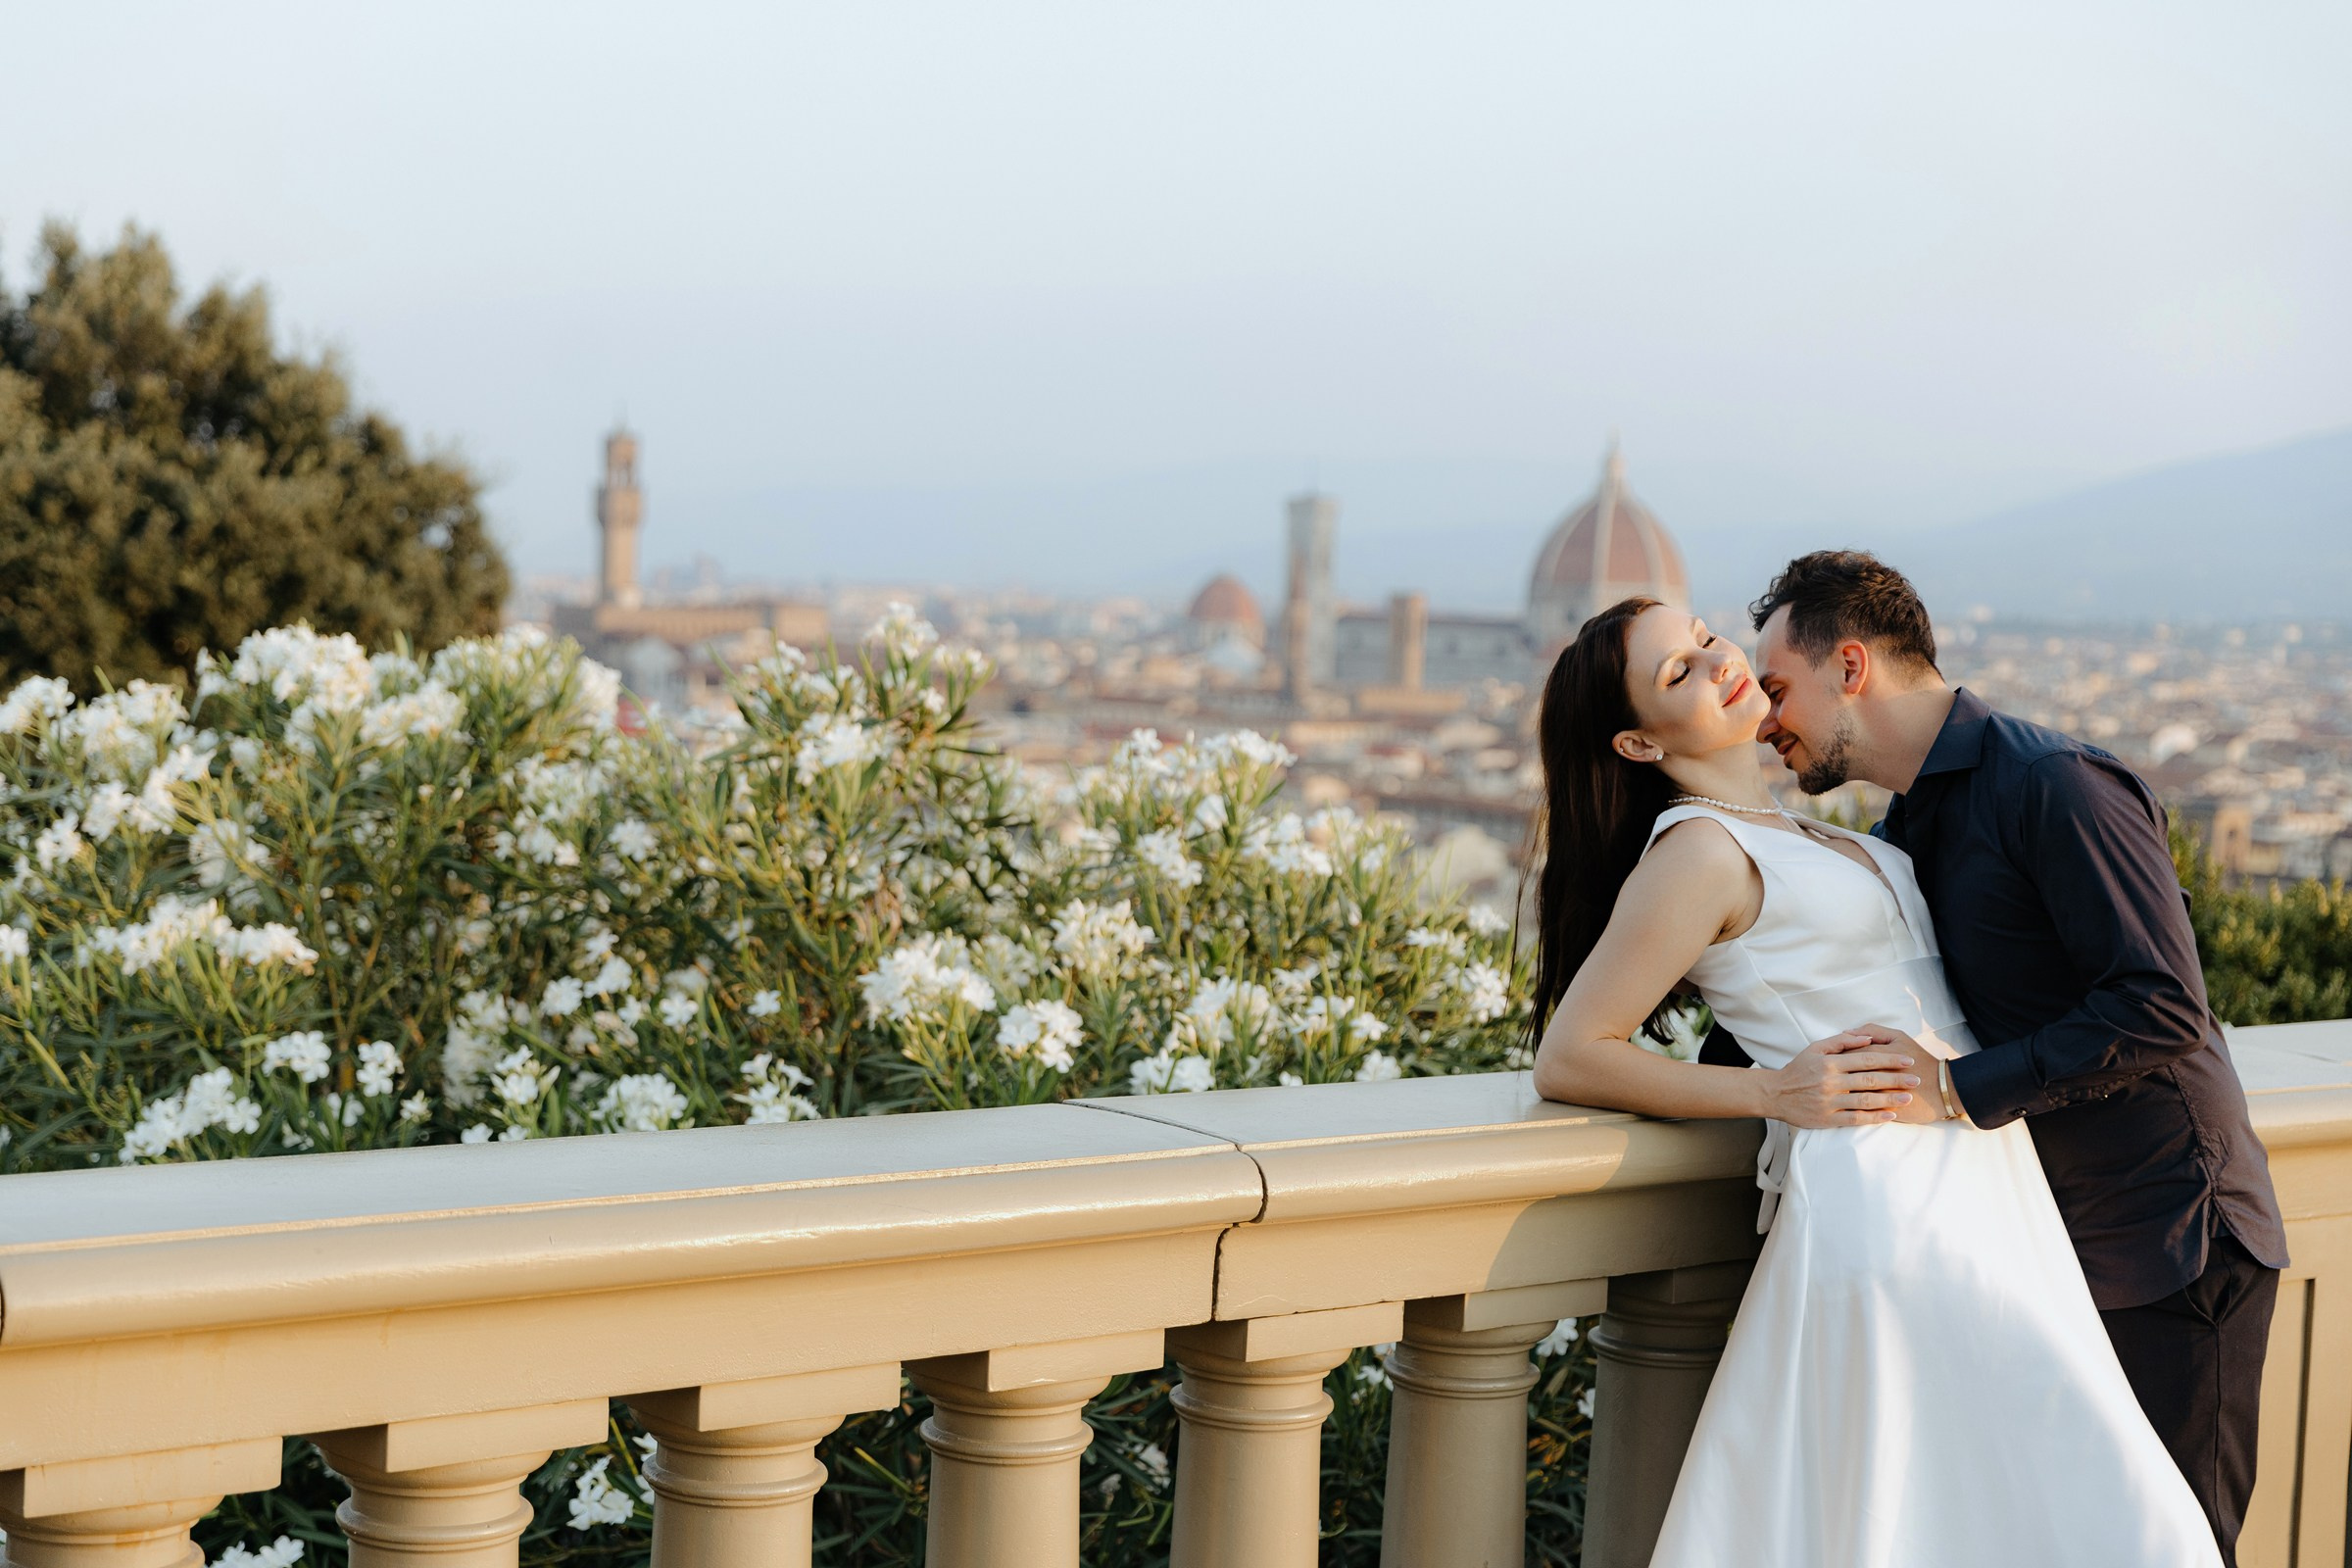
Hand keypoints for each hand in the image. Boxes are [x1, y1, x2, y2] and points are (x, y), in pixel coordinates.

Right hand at [1762, 1029, 1922, 1127]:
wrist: (1775, 1094)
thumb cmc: (1798, 1069)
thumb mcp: (1815, 1048)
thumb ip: (1841, 1041)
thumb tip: (1867, 1038)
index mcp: (1829, 1063)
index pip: (1866, 1059)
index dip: (1889, 1060)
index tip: (1908, 1061)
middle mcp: (1830, 1082)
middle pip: (1870, 1080)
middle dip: (1895, 1079)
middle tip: (1916, 1079)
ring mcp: (1830, 1102)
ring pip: (1865, 1101)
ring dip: (1889, 1099)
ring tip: (1908, 1098)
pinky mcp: (1827, 1119)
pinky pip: (1855, 1119)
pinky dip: (1874, 1118)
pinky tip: (1889, 1116)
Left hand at [1843, 1026, 1950, 1123]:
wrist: (1943, 1087)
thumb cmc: (1919, 1060)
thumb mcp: (1899, 1038)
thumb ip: (1873, 1031)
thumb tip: (1847, 1031)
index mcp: (1878, 1054)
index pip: (1847, 1054)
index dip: (1838, 1058)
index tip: (1836, 1061)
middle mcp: (1876, 1073)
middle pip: (1846, 1074)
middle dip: (1838, 1075)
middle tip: (1836, 1076)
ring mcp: (1881, 1093)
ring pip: (1852, 1093)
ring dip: (1844, 1092)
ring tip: (1842, 1090)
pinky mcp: (1886, 1110)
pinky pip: (1863, 1110)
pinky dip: (1854, 1107)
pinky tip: (1850, 1105)